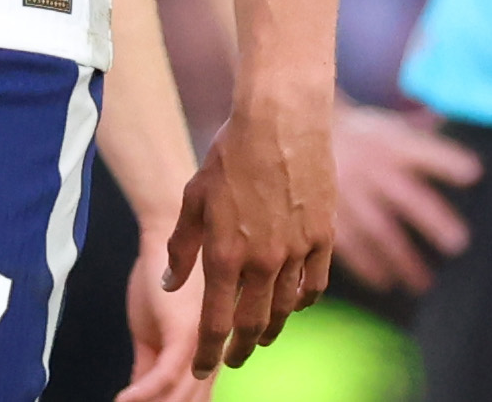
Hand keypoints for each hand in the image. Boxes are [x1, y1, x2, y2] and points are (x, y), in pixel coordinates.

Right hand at [121, 224, 213, 400]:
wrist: (167, 233)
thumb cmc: (160, 273)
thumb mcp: (149, 325)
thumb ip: (149, 360)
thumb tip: (140, 390)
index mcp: (205, 352)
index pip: (196, 395)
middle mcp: (208, 353)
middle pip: (192, 399)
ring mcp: (199, 345)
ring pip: (181, 395)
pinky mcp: (184, 333)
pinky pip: (164, 374)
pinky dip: (143, 391)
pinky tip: (124, 400)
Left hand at [166, 86, 333, 371]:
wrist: (280, 124)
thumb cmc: (228, 156)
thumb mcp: (191, 199)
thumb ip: (181, 248)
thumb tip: (168, 284)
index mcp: (225, 252)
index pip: (214, 320)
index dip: (206, 350)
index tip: (200, 367)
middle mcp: (263, 261)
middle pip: (253, 324)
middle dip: (239, 348)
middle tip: (230, 360)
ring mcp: (298, 253)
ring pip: (286, 310)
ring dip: (271, 329)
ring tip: (260, 337)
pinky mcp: (324, 240)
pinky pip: (315, 286)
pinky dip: (303, 302)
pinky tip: (294, 305)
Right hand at [327, 102, 476, 293]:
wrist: (294, 133)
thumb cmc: (358, 138)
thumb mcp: (386, 129)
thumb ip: (423, 143)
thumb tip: (468, 156)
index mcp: (386, 142)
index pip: (419, 149)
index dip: (444, 159)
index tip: (473, 172)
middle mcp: (366, 165)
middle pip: (403, 194)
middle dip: (430, 218)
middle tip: (458, 242)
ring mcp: (343, 189)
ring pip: (377, 227)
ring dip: (401, 257)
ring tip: (425, 284)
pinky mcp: (323, 209)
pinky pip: (345, 240)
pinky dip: (365, 263)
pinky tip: (384, 281)